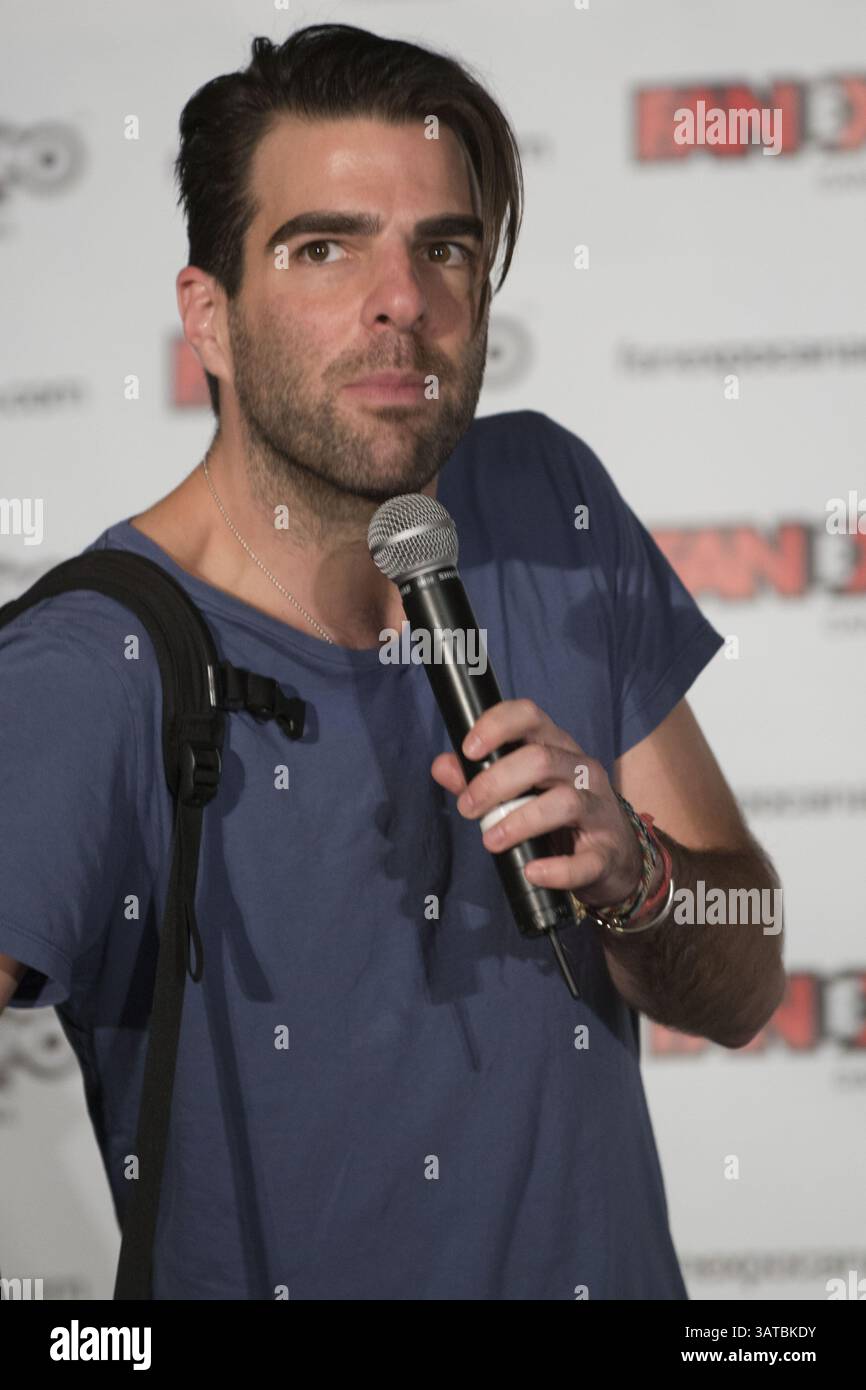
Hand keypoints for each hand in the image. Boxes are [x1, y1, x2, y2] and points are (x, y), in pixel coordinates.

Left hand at [430, 698, 647, 907]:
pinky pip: (585, 860)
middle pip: (540, 760)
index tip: (468, 750)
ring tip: (491, 840)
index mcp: (557, 748)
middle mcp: (582, 771)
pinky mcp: (607, 852)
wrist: (615, 859)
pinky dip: (557, 868)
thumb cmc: (559, 817)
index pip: (531, 717)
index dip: (497, 726)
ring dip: (518, 821)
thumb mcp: (520, 792)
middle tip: (468, 808)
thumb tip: (442, 765)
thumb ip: (478, 778)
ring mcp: (599, 810)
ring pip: (564, 803)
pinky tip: (533, 871)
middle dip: (495, 783)